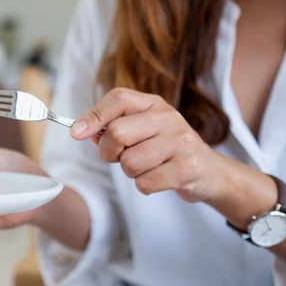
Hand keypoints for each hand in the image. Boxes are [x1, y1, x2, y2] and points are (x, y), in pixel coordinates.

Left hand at [69, 87, 225, 202]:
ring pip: (129, 162)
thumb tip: (81, 131)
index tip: (76, 133)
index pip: (118, 98)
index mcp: (153, 104)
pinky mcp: (187, 168)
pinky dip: (144, 186)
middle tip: (119, 157)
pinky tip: (158, 179)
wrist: (210, 171)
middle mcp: (169, 118)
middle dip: (109, 152)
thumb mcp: (143, 128)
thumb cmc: (166, 148)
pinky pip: (145, 183)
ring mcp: (180, 142)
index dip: (93, 116)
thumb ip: (114, 126)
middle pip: (117, 133)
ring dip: (130, 172)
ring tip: (146, 167)